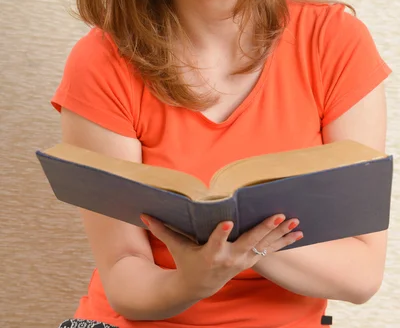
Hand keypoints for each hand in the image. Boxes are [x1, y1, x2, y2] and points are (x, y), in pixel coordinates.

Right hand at [140, 214, 302, 299]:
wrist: (201, 285)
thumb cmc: (187, 262)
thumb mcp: (176, 247)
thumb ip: (162, 229)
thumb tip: (143, 213)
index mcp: (211, 253)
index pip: (216, 242)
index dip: (221, 233)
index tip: (228, 222)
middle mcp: (230, 258)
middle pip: (249, 242)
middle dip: (263, 229)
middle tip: (277, 216)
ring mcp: (243, 261)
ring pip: (264, 246)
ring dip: (281, 234)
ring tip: (295, 221)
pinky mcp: (251, 260)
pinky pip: (270, 250)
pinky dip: (284, 241)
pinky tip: (299, 232)